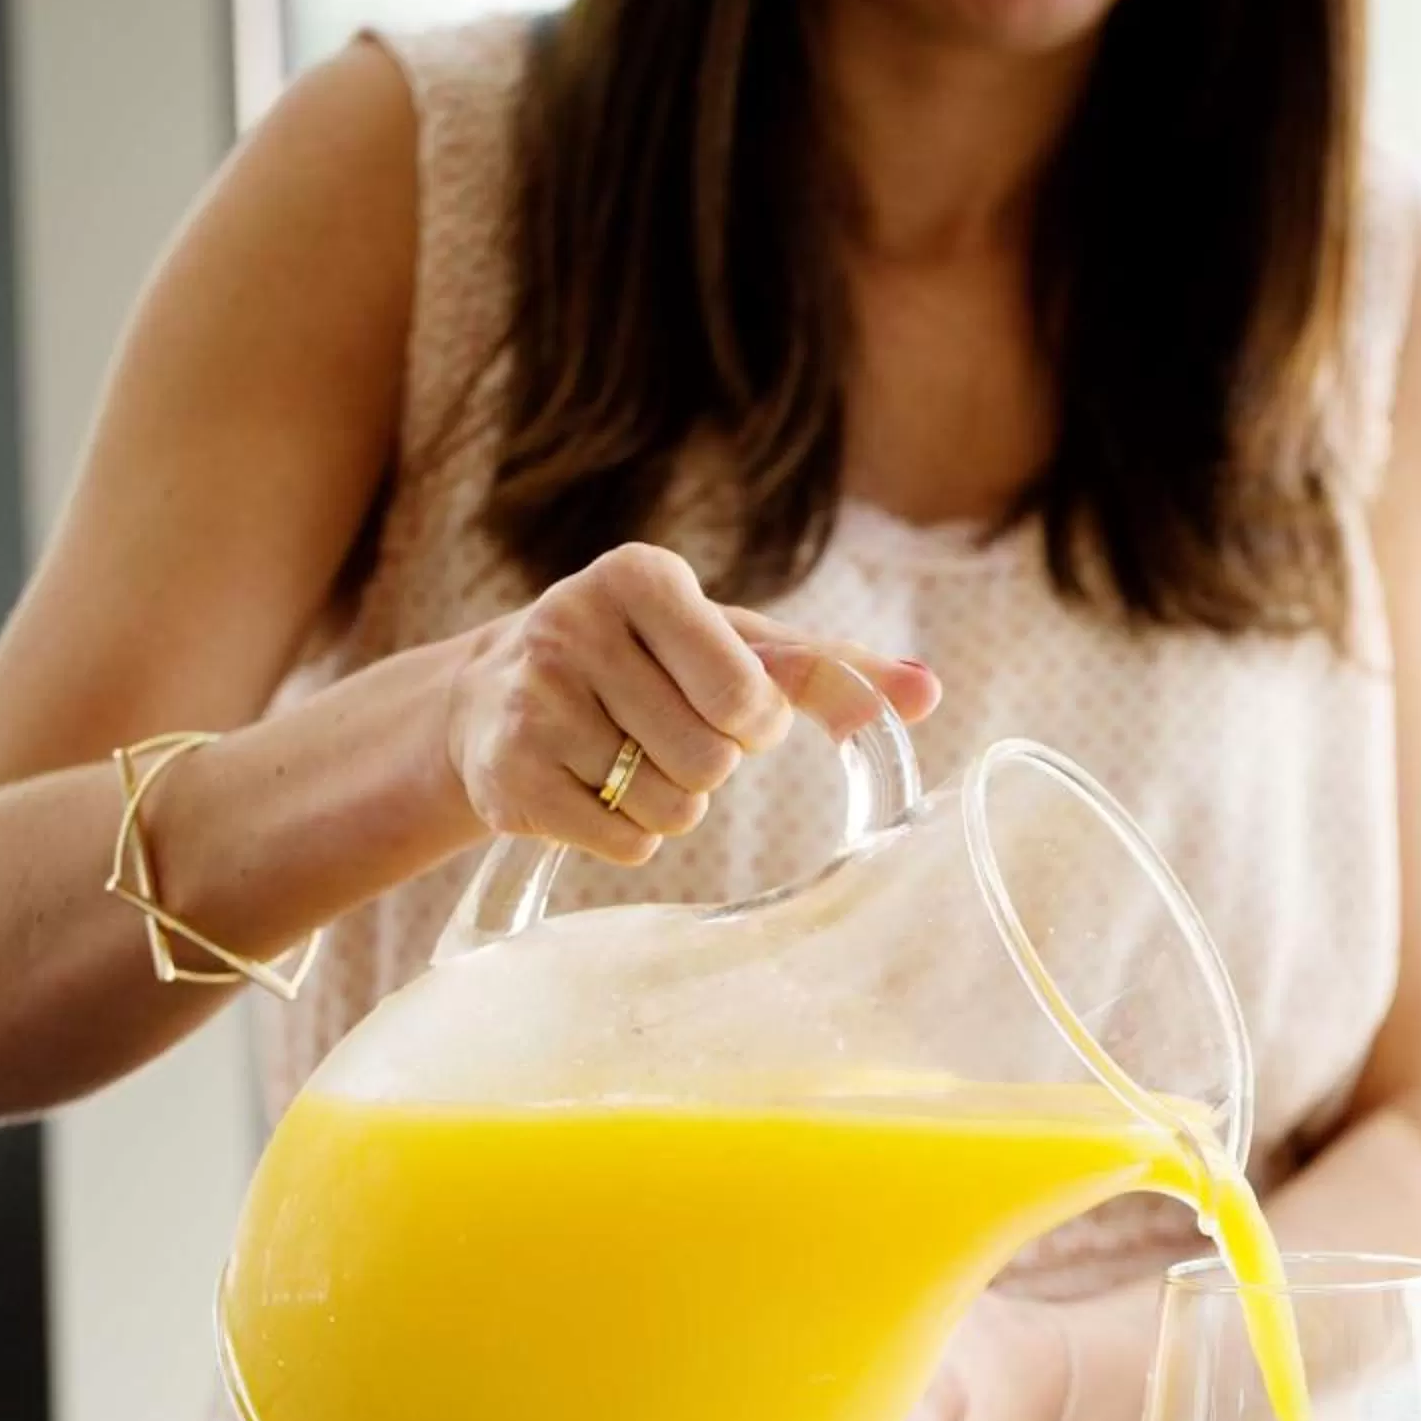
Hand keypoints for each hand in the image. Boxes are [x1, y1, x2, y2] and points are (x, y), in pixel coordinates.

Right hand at [443, 541, 940, 866]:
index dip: (756, 720)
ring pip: (673, 806)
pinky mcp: (508, 775)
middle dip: (712, 763)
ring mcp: (531, 701)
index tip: (728, 704)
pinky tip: (593, 788)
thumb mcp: (730, 645)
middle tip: (669, 733)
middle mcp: (575, 624)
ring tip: (627, 759)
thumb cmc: (646, 664)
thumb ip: (828, 670)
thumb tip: (930, 690)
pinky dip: (631, 834)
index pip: (750, 692)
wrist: (490, 697)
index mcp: (641, 577)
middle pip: (714, 758)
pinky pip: (628, 843)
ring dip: (674, 802)